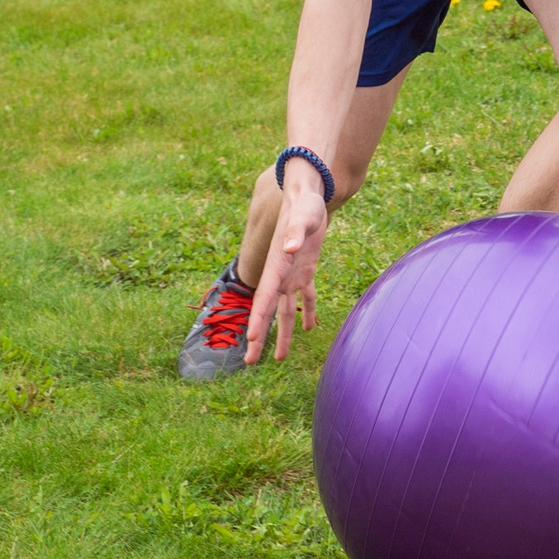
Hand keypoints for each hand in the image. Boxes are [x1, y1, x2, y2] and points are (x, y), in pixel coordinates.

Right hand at [244, 179, 327, 364]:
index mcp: (277, 265)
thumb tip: (287, 249)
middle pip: (268, 311)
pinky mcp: (306, 271)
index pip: (264, 297)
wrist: (308, 196)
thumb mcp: (303, 218)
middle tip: (249, 362)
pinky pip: (306, 296)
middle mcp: (280, 274)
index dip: (257, 318)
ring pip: (285, 310)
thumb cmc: (305, 206)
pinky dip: (307, 312)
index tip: (250, 338)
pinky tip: (309, 329)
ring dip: (283, 333)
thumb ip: (295, 233)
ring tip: (280, 358)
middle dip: (260, 337)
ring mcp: (292, 275)